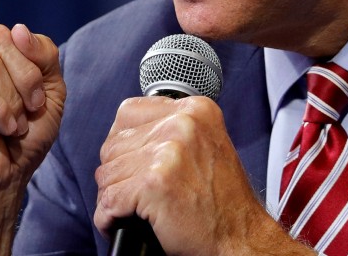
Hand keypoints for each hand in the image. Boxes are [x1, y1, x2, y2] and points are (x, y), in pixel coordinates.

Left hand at [94, 96, 308, 255]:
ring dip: (112, 198)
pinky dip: (109, 218)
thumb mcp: (205, 145)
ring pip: (107, 173)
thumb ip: (170, 130)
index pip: (128, 113)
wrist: (240, 238)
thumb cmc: (223, 201)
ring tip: (133, 209)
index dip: (123, 143)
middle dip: (117, 174)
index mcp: (194, 110)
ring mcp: (168, 152)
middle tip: (134, 194)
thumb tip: (123, 133)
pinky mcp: (154, 183)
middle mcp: (182, 124)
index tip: (131, 163)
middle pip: (113, 144)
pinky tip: (124, 223)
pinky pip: (108, 201)